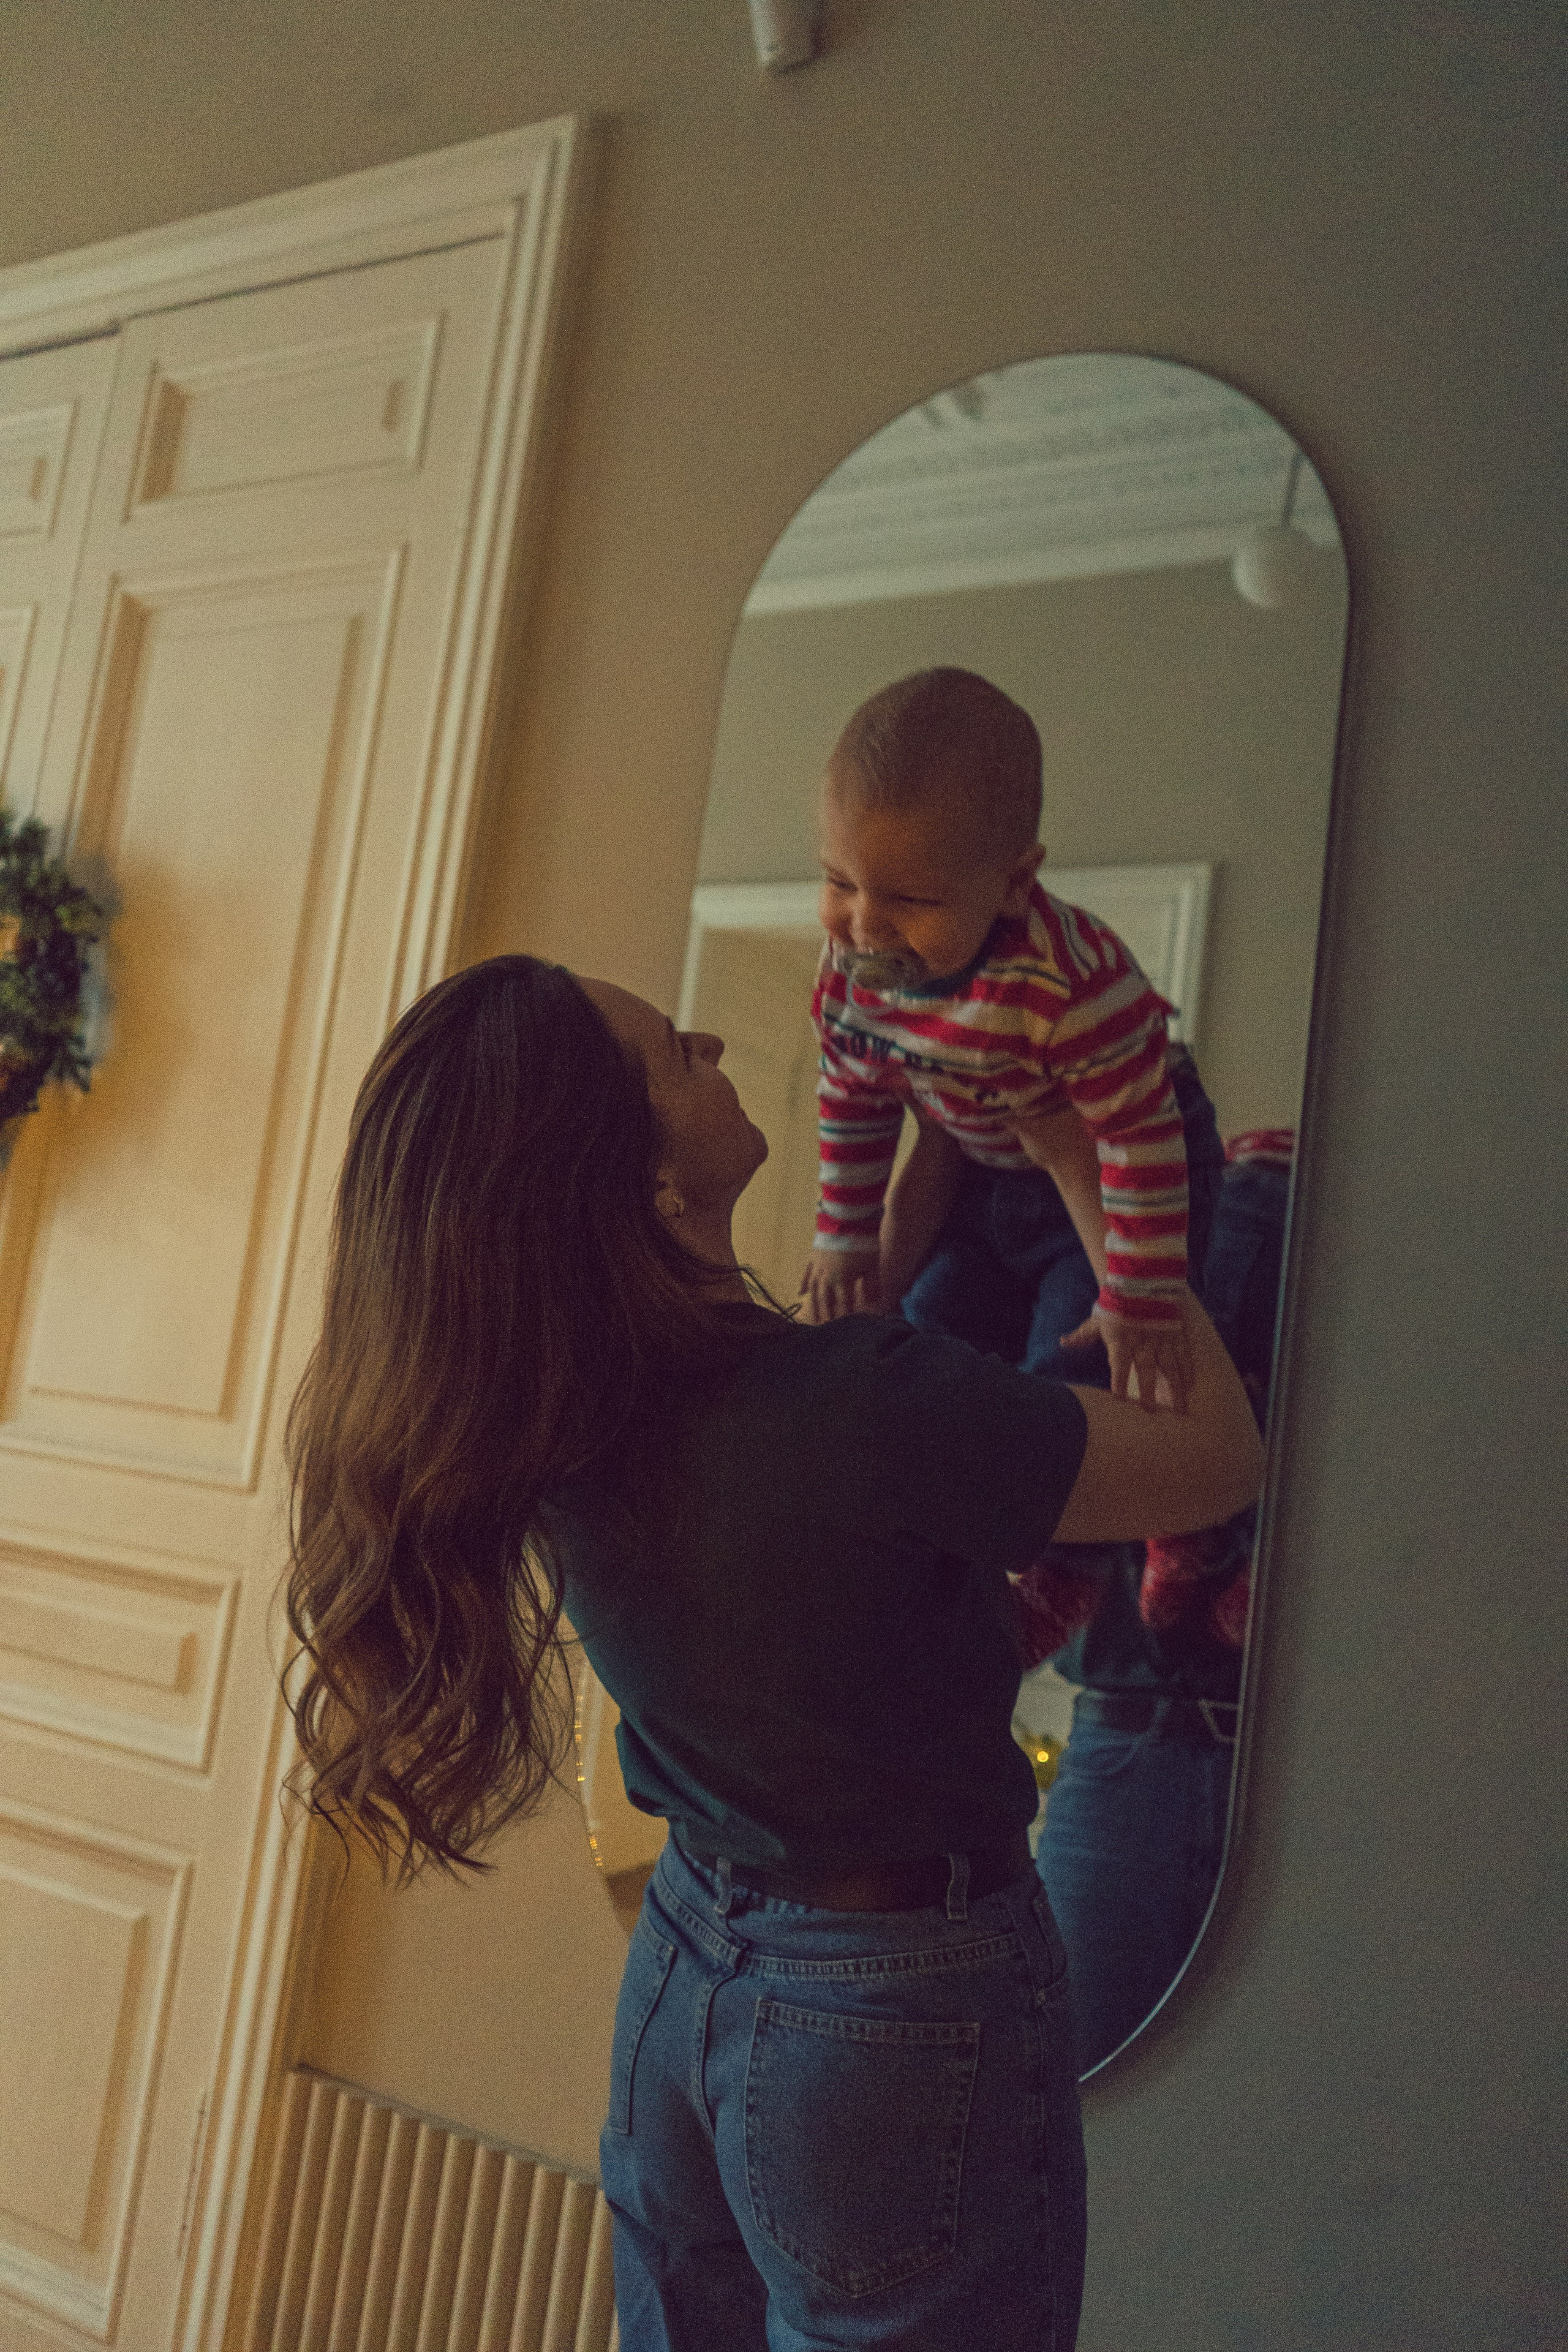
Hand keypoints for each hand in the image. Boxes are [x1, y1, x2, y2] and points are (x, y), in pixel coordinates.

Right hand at [798, 1248, 880, 1323]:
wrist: (848, 1219)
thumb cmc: (863, 1243)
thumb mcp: (872, 1265)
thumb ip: (872, 1285)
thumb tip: (873, 1303)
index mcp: (842, 1280)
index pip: (843, 1305)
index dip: (844, 1318)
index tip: (844, 1330)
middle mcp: (827, 1277)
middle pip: (825, 1301)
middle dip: (825, 1316)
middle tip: (824, 1329)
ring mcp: (817, 1267)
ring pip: (812, 1290)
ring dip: (812, 1305)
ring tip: (812, 1318)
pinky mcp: (812, 1257)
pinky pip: (805, 1273)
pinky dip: (802, 1283)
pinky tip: (800, 1293)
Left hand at [1060, 1301, 1194, 1413]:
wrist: (1143, 1279)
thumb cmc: (1117, 1303)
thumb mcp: (1098, 1318)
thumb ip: (1083, 1334)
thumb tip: (1063, 1342)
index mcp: (1122, 1338)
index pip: (1119, 1362)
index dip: (1119, 1379)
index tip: (1119, 1397)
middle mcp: (1144, 1340)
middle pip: (1146, 1368)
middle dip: (1148, 1390)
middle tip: (1151, 1411)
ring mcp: (1163, 1338)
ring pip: (1171, 1366)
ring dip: (1175, 1388)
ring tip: (1179, 1409)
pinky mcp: (1177, 1333)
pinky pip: (1184, 1354)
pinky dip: (1188, 1371)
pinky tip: (1189, 1387)